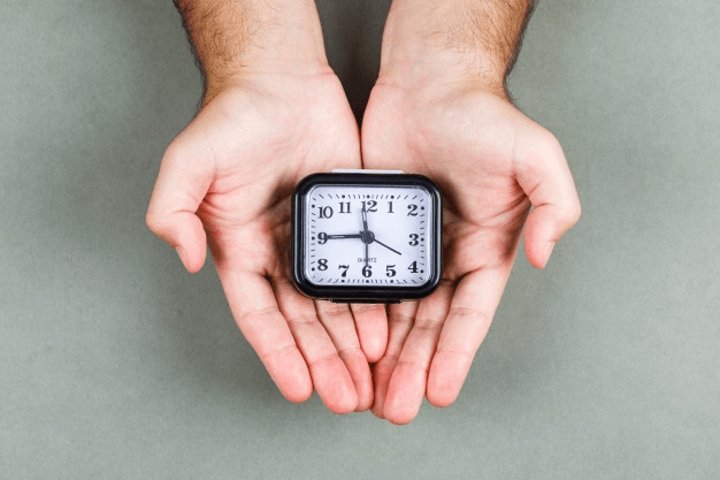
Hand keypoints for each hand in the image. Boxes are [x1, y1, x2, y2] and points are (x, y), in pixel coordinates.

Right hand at [146, 72, 387, 412]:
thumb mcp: (188, 164)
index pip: (258, 315)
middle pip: (303, 321)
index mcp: (241, 249)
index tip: (299, 389)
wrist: (281, 81)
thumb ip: (172, 211)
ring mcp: (318, 239)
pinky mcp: (350, 220)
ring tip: (371, 377)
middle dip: (323, 361)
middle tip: (346, 396)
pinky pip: (364, 267)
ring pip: (336, 303)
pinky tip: (389, 329)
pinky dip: (375, 301)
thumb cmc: (232, 119)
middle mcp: (279, 253)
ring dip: (351, 343)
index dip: (277, 354)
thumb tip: (182, 258)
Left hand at [361, 0, 579, 423]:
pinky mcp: (373, 228)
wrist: (430, 82)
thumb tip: (547, 256)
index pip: (470, 314)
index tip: (440, 392)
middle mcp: (447, 254)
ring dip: (383, 354)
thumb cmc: (483, 116)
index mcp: (486, 248)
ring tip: (368, 390)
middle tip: (395, 406)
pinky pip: (362, 277)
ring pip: (393, 311)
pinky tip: (345, 341)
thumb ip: (556, 204)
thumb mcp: (535, 156)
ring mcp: (407, 244)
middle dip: (413, 368)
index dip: (456, 355)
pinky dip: (356, 312)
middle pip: (428, 324)